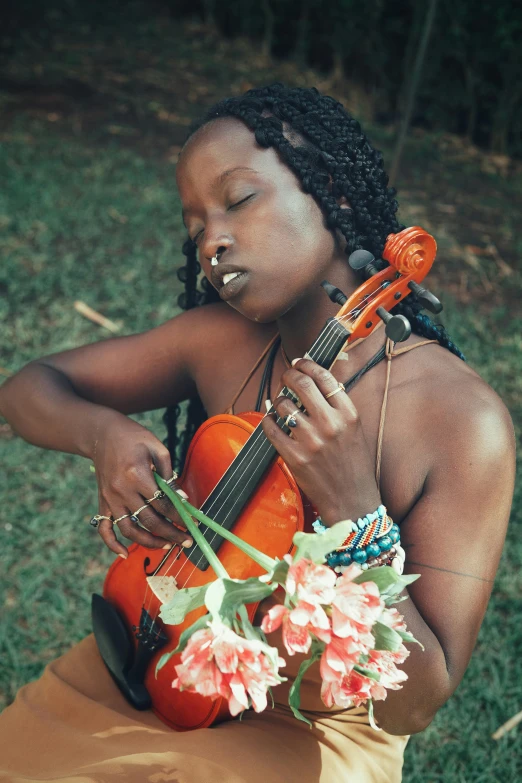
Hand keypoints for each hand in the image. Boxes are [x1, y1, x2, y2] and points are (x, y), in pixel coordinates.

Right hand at [91, 413, 192, 556]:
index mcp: (137, 475)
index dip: (180, 515)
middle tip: (187, 541)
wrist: (102, 433)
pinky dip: (112, 544)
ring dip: (149, 542)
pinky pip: (104, 528)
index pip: (162, 504)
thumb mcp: (157, 448)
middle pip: (149, 520)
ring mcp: (110, 498)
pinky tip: (125, 553)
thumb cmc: (133, 437)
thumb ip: (170, 475)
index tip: (193, 522)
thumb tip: (183, 499)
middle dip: (171, 534)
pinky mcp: (102, 502)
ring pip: (129, 530)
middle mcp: (121, 490)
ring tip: (166, 545)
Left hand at [261, 358, 381, 524]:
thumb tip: (318, 380)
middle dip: (288, 375)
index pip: (324, 377)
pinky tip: (272, 420)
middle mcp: (330, 425)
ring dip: (278, 400)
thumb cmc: (355, 465)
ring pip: (283, 405)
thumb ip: (339, 405)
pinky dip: (268, 421)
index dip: (307, 365)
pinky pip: (272, 429)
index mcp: (349, 414)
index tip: (299, 363)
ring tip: (281, 403)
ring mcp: (311, 442)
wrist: (353, 502)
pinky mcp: (295, 457)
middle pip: (301, 385)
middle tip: (286, 377)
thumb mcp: (356, 429)